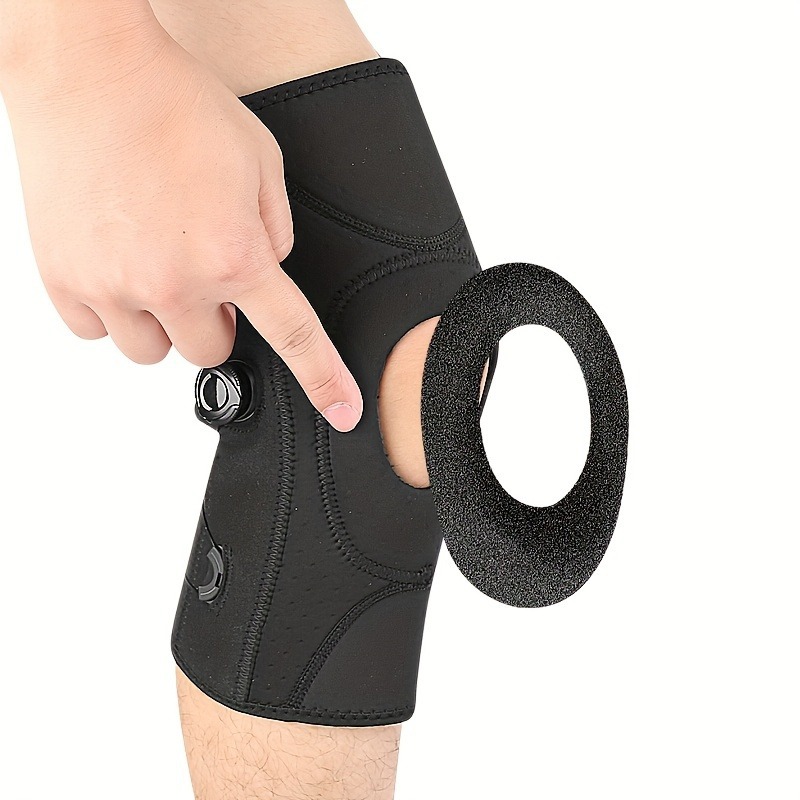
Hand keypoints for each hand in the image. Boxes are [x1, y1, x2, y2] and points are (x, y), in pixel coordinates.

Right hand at [3, 14, 362, 430]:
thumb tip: (267, 273)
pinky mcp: (63, 278)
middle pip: (211, 352)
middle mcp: (174, 282)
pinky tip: (116, 262)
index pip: (293, 336)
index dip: (324, 379)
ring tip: (156, 266)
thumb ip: (276, 231)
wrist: (87, 67)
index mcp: (234, 254)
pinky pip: (96, 332)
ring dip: (163, 322)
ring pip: (151, 352)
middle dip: (217, 323)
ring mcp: (113, 285)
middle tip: (204, 275)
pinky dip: (111, 309)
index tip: (342, 411)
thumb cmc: (177, 103)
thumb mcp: (261, 161)